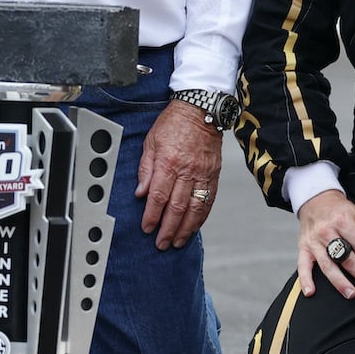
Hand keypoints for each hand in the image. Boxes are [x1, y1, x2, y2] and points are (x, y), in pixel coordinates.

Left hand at [134, 101, 222, 249]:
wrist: (200, 109)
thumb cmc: (173, 123)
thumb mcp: (151, 142)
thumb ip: (145, 169)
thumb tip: (140, 193)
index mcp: (168, 162)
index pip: (158, 196)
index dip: (152, 216)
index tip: (147, 229)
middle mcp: (187, 170)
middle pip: (177, 207)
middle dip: (168, 229)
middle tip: (161, 243)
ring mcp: (202, 174)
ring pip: (195, 208)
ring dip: (185, 228)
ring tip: (177, 241)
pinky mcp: (214, 175)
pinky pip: (208, 201)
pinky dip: (201, 217)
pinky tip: (194, 227)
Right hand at [295, 189, 354, 299]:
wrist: (316, 200)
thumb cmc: (341, 210)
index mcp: (344, 222)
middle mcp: (327, 231)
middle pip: (346, 258)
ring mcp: (314, 241)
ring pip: (327, 265)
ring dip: (340, 282)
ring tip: (351, 294)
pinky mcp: (303, 248)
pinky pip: (303, 266)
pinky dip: (305, 279)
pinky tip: (310, 292)